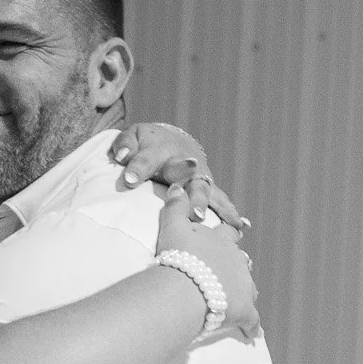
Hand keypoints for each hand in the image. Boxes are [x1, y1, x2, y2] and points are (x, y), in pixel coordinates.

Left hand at [110, 122, 248, 230]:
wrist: (171, 142)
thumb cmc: (146, 143)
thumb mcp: (133, 136)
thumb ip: (125, 144)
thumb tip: (122, 155)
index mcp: (160, 149)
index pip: (147, 159)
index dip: (138, 169)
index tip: (128, 181)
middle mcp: (183, 163)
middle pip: (183, 173)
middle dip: (182, 182)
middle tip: (174, 193)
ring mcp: (198, 176)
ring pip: (202, 189)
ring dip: (201, 203)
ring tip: (197, 218)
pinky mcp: (208, 187)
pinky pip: (220, 200)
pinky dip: (230, 212)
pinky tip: (241, 227)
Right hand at [156, 188, 258, 340]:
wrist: (186, 289)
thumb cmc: (178, 258)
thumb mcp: (172, 226)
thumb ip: (176, 206)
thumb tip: (179, 186)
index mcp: (220, 241)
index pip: (227, 233)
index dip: (228, 233)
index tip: (233, 231)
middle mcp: (236, 261)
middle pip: (241, 260)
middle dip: (238, 264)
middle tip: (235, 268)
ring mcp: (242, 286)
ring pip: (249, 288)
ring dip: (245, 291)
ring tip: (241, 297)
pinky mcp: (244, 311)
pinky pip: (251, 321)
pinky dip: (252, 327)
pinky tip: (252, 334)